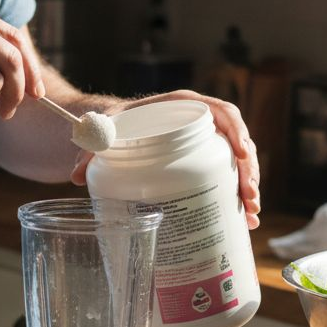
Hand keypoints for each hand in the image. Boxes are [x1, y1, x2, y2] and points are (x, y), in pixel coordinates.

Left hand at [69, 91, 261, 228]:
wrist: (111, 132)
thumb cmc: (113, 125)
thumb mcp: (103, 132)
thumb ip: (89, 150)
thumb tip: (75, 176)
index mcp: (183, 106)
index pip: (221, 112)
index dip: (236, 132)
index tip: (241, 155)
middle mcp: (200, 123)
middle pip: (236, 142)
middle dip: (248, 171)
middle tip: (248, 198)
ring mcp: (205, 145)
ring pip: (237, 163)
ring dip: (248, 187)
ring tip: (250, 213)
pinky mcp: (202, 164)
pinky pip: (227, 177)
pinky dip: (236, 197)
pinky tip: (243, 220)